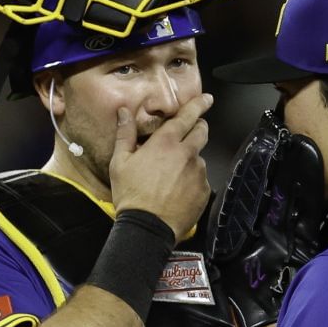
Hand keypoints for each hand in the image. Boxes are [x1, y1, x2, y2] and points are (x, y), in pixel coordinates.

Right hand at [109, 94, 213, 240]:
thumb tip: (124, 112)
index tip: (207, 98)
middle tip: (187, 135)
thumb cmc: (131, 194)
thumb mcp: (120, 162)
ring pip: (199, 158)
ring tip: (173, 176)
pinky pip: (201, 179)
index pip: (188, 115)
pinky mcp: (204, 191)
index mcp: (166, 142)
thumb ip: (125, 134)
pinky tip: (178, 191)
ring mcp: (199, 173)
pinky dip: (192, 181)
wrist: (147, 228)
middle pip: (202, 132)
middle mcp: (188, 153)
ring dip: (190, 160)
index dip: (199, 104)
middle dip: (198, 128)